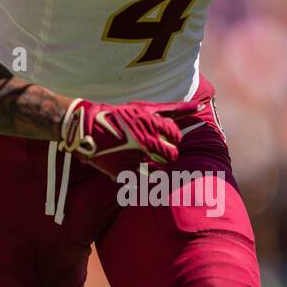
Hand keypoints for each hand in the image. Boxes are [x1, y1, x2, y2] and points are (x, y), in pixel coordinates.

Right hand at [59, 97, 206, 177]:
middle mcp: (145, 141)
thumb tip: (201, 105)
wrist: (85, 127)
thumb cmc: (119, 115)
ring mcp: (134, 158)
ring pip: (159, 171)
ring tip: (140, 159)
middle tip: (153, 150)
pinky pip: (141, 181)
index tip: (162, 136)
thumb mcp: (146, 108)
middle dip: (166, 155)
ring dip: (153, 167)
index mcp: (151, 123)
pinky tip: (131, 167)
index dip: (171, 138)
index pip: (176, 137)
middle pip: (172, 157)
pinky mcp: (122, 172)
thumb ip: (175, 109)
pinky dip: (139, 177)